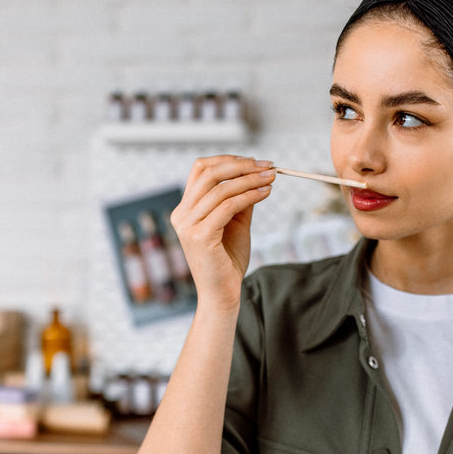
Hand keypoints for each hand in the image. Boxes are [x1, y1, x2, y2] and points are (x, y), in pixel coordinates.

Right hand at [169, 155, 274, 307]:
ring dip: (250, 180)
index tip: (255, 162)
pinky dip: (249, 195)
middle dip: (241, 166)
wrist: (223, 293)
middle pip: (209, 173)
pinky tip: (265, 193)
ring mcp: (188, 225)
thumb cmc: (228, 260)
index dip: (228, 160)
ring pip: (221, 189)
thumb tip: (255, 174)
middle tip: (266, 166)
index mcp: (185, 209)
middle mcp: (181, 215)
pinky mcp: (200, 236)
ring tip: (270, 179)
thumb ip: (240, 199)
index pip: (201, 169)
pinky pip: (228, 206)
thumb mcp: (235, 222)